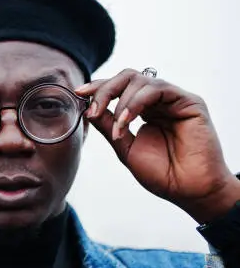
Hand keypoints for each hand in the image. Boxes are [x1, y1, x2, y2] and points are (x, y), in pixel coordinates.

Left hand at [75, 69, 239, 222]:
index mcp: (143, 111)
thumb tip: (88, 109)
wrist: (187, 190)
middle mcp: (158, 101)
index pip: (118, 89)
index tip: (78, 93)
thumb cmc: (160, 174)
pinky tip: (126, 122)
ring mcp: (173, 99)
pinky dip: (135, 103)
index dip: (98, 87)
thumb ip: (108, 125)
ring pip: (139, 80)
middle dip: (104, 90)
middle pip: (126, 77)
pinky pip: (156, 89)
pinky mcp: (188, 101)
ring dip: (120, 102)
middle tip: (92, 109)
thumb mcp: (124, 147)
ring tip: (117, 127)